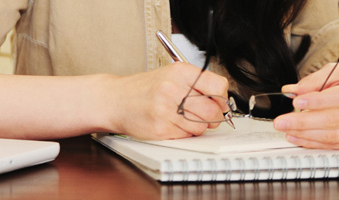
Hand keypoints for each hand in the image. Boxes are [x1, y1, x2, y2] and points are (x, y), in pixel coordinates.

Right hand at [104, 62, 228, 139]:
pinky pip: (186, 135)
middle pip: (212, 110)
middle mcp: (173, 88)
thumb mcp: (170, 75)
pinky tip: (171, 123)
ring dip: (197, 126)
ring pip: (201, 126)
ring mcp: (165, 109)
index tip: (220, 102)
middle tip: (205, 115)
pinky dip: (183, 133)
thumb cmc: (143, 89)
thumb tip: (223, 102)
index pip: (218, 86)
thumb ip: (197, 85)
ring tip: (183, 118)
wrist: (115, 100)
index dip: (222, 98)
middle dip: (213, 117)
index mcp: (179, 72)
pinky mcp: (160, 128)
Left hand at [274, 61, 338, 148]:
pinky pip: (335, 145)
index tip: (297, 102)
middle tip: (281, 121)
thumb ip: (314, 80)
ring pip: (334, 136)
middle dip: (304, 122)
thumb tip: (292, 91)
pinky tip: (296, 136)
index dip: (319, 101)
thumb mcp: (337, 70)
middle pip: (335, 119)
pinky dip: (313, 142)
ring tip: (286, 129)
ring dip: (306, 134)